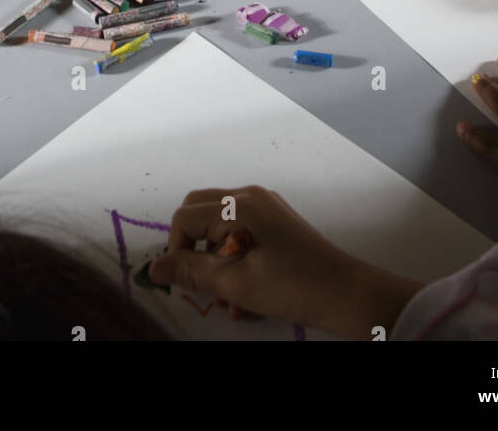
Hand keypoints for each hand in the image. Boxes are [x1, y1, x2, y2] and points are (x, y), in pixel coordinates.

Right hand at [148, 185, 414, 339]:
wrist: (344, 293)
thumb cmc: (289, 287)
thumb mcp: (234, 284)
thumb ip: (190, 272)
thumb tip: (152, 268)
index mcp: (239, 204)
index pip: (185, 216)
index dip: (177, 249)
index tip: (186, 281)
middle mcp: (250, 196)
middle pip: (199, 211)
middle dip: (193, 249)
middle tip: (204, 285)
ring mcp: (265, 206)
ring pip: (219, 225)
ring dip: (215, 261)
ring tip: (229, 302)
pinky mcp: (275, 221)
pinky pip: (240, 232)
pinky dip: (234, 258)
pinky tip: (245, 297)